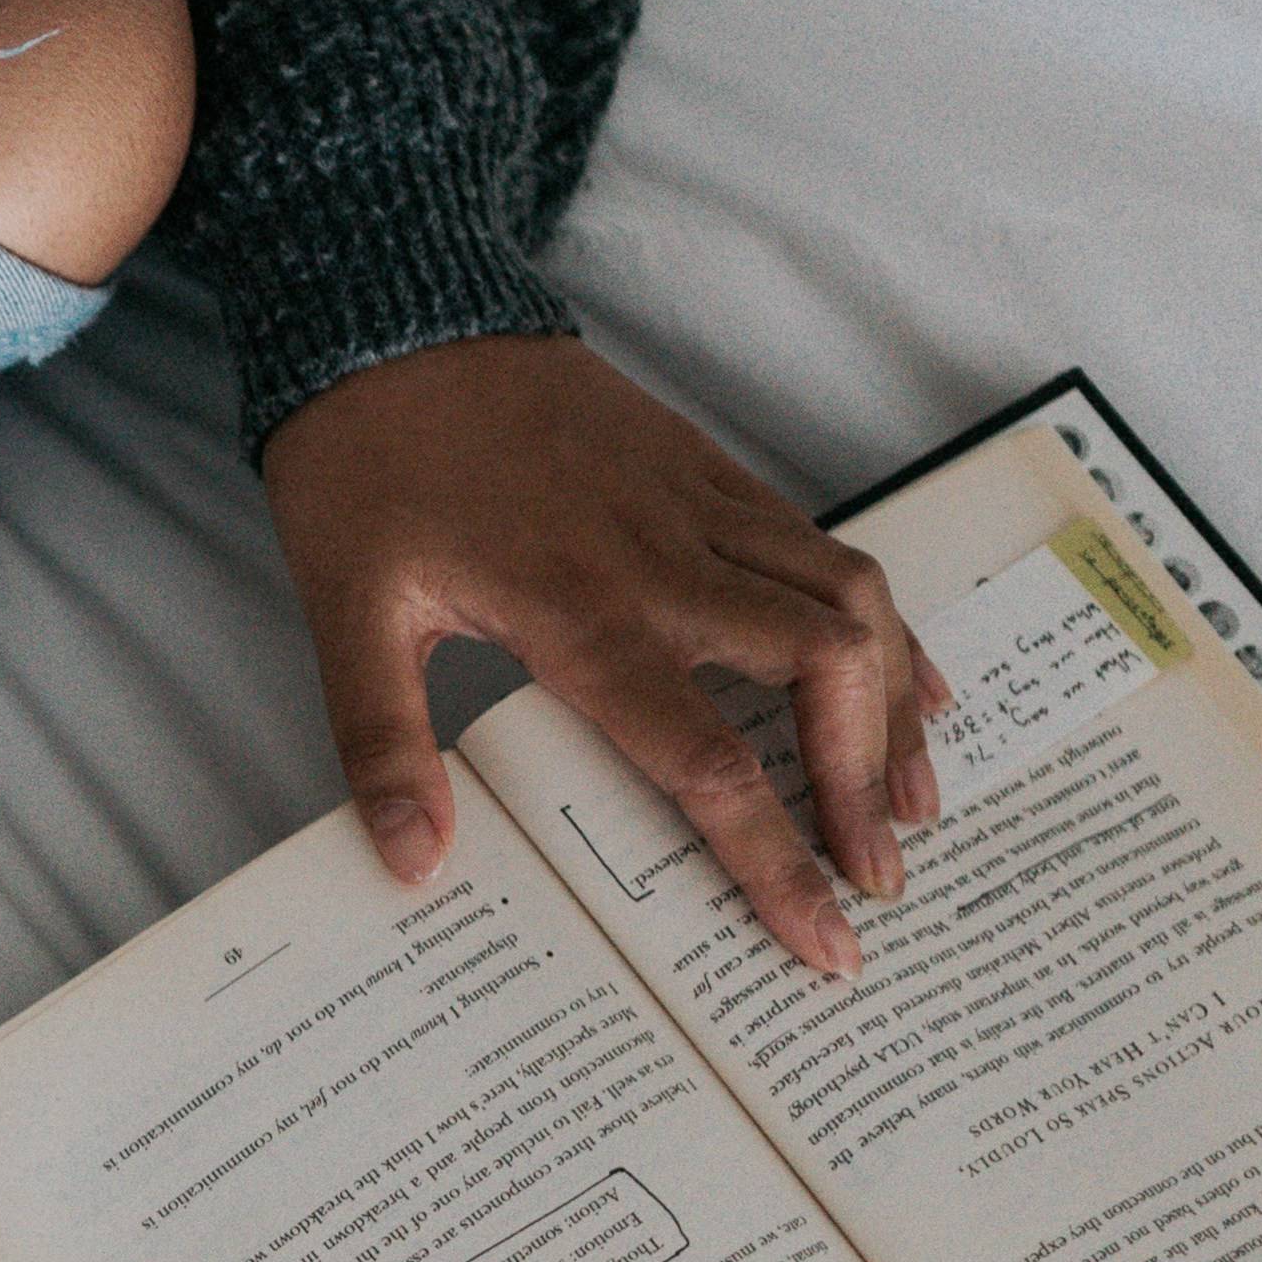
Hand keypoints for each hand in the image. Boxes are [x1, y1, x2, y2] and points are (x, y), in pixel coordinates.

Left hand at [267, 333, 947, 977]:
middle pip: (826, 670)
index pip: (709, 761)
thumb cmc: (367, 469)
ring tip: (913, 798)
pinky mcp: (710, 469)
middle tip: (879, 877)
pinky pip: (824, 547)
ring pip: (851, 601)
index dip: (775, 861)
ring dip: (893, 705)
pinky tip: (902, 674)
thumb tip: (415, 864)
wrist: (392, 319)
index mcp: (582, 613)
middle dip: (865, 782)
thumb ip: (384, 745)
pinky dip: (879, 620)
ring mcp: (700, 506)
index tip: (823, 941)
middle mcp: (666, 561)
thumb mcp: (348, 615)